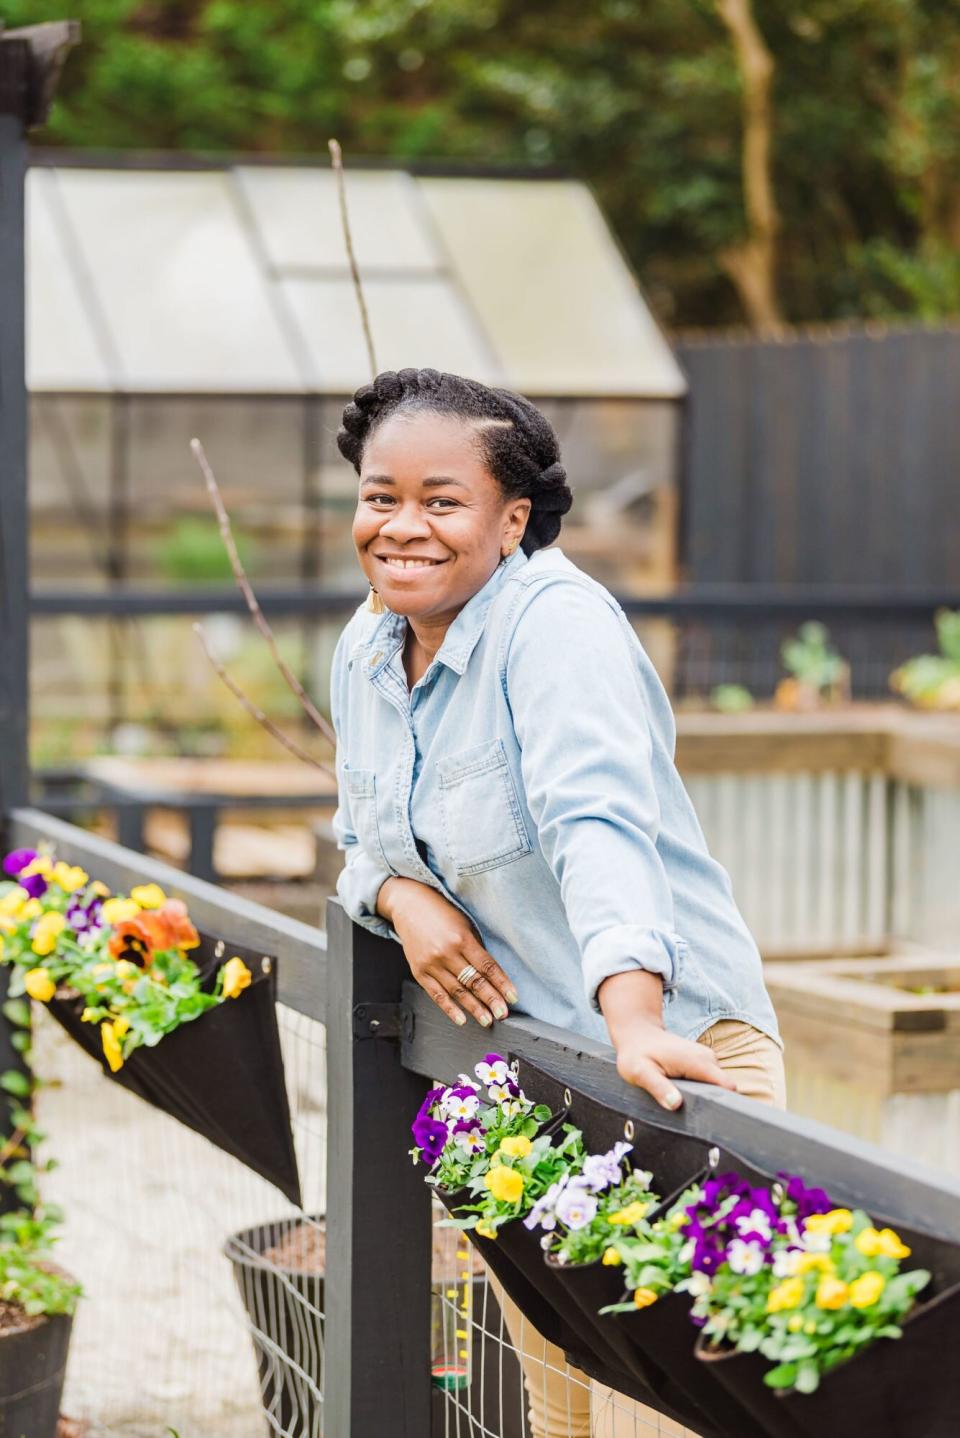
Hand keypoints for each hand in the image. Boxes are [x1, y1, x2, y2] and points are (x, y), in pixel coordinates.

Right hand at [376, 877, 517, 1028]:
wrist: (408, 906)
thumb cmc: (441, 913)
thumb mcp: (463, 924)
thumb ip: (475, 948)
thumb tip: (492, 975)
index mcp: (462, 938)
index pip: (487, 966)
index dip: (501, 983)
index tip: (512, 997)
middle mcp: (446, 952)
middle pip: (474, 981)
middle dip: (491, 999)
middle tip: (503, 1014)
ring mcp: (431, 963)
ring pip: (457, 991)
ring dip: (474, 1008)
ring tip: (487, 1020)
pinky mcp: (419, 971)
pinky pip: (436, 994)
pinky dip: (449, 1009)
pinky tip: (461, 1019)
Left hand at [598, 968, 736, 1110]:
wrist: (638, 1033)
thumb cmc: (637, 1053)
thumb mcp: (640, 1072)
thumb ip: (658, 1088)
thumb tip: (675, 1104)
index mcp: (698, 1062)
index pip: (728, 1087)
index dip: (723, 1104)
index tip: (710, 1117)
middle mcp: (708, 1058)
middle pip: (724, 1089)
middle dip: (712, 1103)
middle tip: (689, 1112)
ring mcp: (707, 1058)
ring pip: (717, 1086)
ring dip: (705, 1096)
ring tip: (683, 1100)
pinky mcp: (703, 1061)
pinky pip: (711, 1081)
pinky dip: (701, 1090)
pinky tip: (683, 1093)